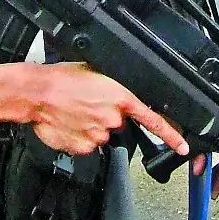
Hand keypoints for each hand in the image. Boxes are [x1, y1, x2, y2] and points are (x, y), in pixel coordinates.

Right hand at [30, 62, 188, 157]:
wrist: (36, 93)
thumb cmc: (60, 78)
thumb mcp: (94, 71)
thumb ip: (113, 88)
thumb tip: (118, 95)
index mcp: (119, 97)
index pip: (152, 119)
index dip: (170, 135)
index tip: (182, 146)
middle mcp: (111, 118)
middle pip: (118, 124)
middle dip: (106, 116)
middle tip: (88, 103)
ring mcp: (98, 135)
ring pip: (101, 135)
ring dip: (91, 126)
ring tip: (74, 111)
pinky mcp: (83, 148)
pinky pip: (86, 145)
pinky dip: (79, 136)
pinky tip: (69, 123)